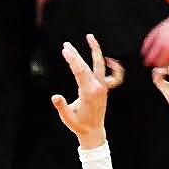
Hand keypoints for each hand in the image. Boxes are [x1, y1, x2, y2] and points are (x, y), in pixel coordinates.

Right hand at [51, 33, 123, 149]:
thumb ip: (62, 106)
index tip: (65, 50)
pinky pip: (113, 76)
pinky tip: (107, 59)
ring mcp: (103, 87)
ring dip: (95, 50)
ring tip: (89, 37)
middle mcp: (98, 88)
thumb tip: (55, 97)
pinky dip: (113, 67)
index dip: (72, 59)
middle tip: (66, 45)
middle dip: (76, 55)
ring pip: (100, 65)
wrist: (93, 132)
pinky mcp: (105, 89)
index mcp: (89, 93)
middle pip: (88, 66)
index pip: (80, 71)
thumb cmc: (78, 125)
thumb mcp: (67, 118)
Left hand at [141, 9, 168, 67]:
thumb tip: (143, 54)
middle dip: (155, 63)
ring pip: (167, 64)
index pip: (151, 59)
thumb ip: (148, 42)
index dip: (147, 61)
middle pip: (158, 64)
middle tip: (154, 61)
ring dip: (163, 63)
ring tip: (163, 58)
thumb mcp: (156, 31)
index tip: (146, 61)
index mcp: (161, 43)